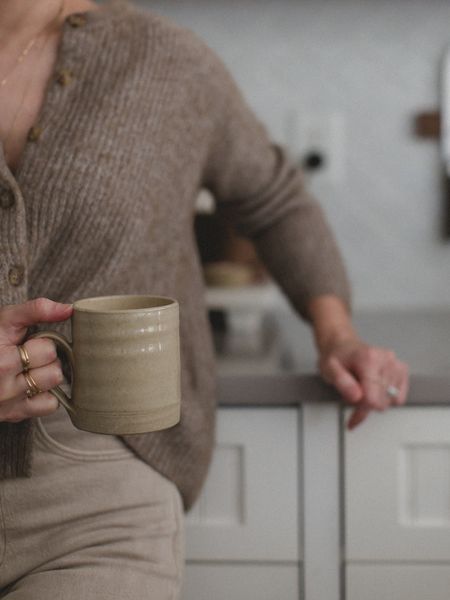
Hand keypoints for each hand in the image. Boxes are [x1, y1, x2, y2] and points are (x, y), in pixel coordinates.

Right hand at [0, 297, 72, 422]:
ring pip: (54, 387)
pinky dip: (45, 395)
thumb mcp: (6, 320)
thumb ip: (37, 310)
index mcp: (2, 361)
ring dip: (47, 376)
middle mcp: (4, 387)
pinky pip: (50, 405)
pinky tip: (30, 385)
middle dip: (46, 360)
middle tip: (27, 356)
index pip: (49, 350)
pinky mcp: (14, 414)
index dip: (42, 342)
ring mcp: (9, 403)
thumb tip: (69, 309)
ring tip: (29, 369)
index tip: (26, 342)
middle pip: (55, 371)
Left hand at [317, 337, 409, 429]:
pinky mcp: (401, 369)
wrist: (343, 345)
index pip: (373, 398)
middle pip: (382, 401)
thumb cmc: (337, 357)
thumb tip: (356, 397)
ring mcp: (396, 363)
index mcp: (369, 359)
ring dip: (375, 400)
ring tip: (363, 389)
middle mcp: (386, 359)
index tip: (352, 408)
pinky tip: (375, 389)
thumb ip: (342, 383)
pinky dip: (386, 398)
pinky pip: (399, 397)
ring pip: (391, 400)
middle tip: (354, 394)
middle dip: (366, 404)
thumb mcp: (329, 369)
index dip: (361, 408)